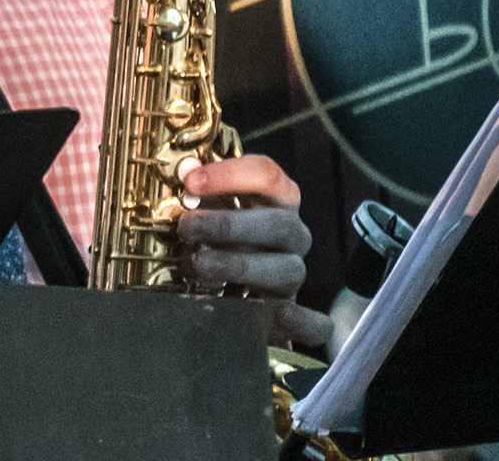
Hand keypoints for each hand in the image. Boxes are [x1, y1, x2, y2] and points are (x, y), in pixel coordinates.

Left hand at [170, 153, 328, 351]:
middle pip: (279, 224)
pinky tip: (279, 315)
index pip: (266, 174)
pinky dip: (301, 321)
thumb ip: (198, 195)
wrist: (231, 293)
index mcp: (275, 199)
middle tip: (187, 228)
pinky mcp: (295, 315)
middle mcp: (290, 234)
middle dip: (229, 225)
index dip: (229, 174)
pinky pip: (315, 323)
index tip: (189, 182)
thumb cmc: (216, 239)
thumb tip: (183, 174)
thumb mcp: (206, 211)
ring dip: (240, 266)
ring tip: (200, 266)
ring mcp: (292, 272)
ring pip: (289, 269)